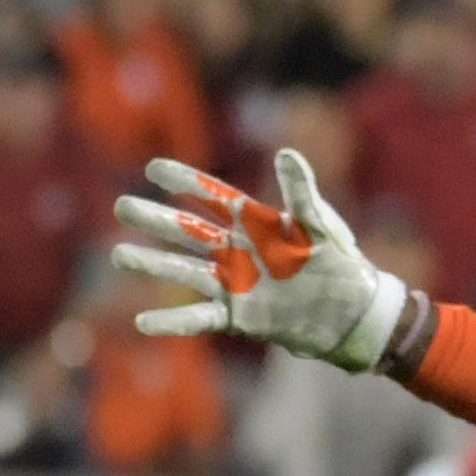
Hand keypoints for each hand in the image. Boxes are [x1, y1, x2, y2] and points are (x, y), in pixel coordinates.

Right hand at [113, 150, 414, 371]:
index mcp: (257, 226)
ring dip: (152, 263)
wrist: (355, 315)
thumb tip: (286, 153)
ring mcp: (235, 285)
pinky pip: (198, 317)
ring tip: (119, 255)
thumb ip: (302, 193)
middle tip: (121, 206)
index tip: (153, 167)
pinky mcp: (239, 317)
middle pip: (189, 233)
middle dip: (156, 220)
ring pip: (184, 271)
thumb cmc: (342, 265)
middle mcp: (238, 253)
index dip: (186, 183)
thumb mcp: (322, 227)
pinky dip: (172, 321)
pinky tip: (142, 321)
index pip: (214, 198)